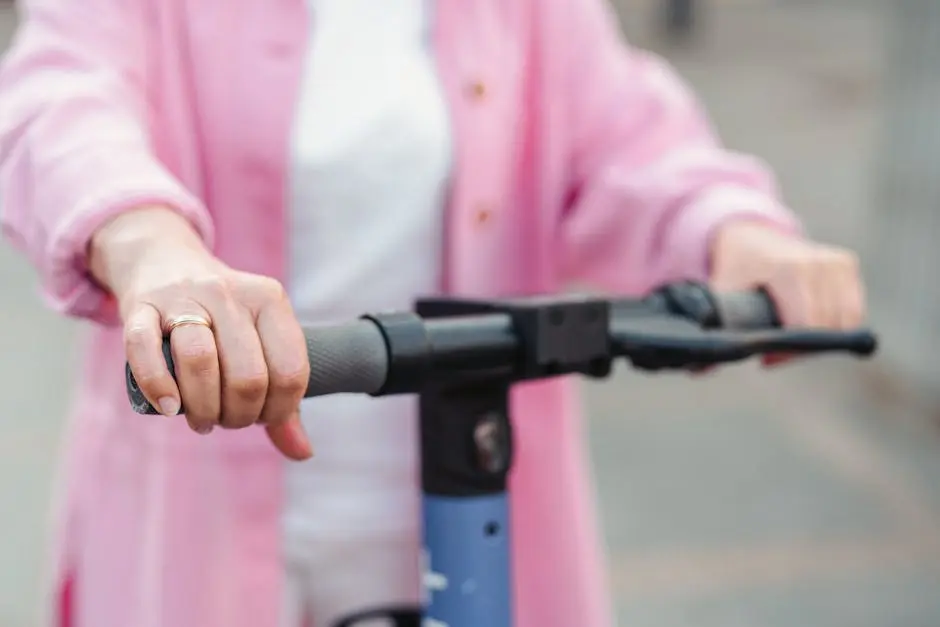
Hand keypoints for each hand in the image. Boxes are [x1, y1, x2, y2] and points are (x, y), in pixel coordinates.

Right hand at [90, 207, 312, 459]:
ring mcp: (183, 297)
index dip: (277, 411)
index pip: (290, 372)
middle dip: (238, 415)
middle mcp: (230, 293)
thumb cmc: (223, 318)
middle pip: (247, 375)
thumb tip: (302, 452)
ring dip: (203, 408)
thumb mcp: (261, 341)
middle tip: (226, 420)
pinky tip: (169, 408)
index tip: (261, 417)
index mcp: (270, 300)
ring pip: (199, 360)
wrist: (164, 262)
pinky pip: (144, 348)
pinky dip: (158, 385)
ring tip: (201, 420)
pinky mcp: (140, 306)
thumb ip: (283, 395)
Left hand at [709, 220, 865, 365]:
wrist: (751, 233)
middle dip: (800, 349)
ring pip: (844, 322)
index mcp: (787, 268)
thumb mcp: (721, 292)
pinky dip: (835, 326)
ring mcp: (837, 261)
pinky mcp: (847, 264)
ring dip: (820, 340)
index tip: (767, 360)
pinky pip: (853, 311)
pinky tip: (809, 327)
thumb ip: (716, 328)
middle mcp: (818, 262)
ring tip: (789, 339)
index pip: (804, 323)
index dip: (788, 350)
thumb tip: (701, 368)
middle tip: (774, 355)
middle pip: (825, 327)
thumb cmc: (735, 266)